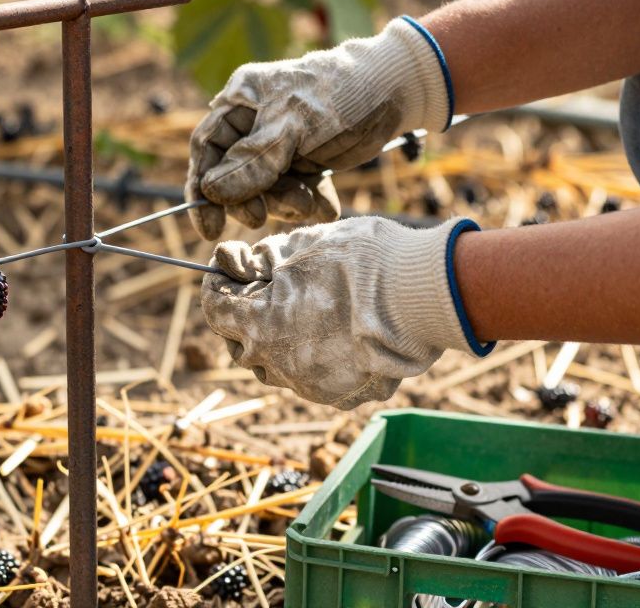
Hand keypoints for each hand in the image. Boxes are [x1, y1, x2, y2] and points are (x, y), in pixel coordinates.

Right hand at [186, 17, 450, 238]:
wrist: (396, 91)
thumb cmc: (338, 94)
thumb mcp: (292, 127)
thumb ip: (252, 161)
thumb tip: (211, 192)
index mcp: (241, 102)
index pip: (207, 148)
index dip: (201, 189)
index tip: (209, 227)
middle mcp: (255, 124)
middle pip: (233, 176)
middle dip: (251, 200)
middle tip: (261, 217)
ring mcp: (281, 146)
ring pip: (266, 190)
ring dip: (286, 204)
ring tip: (310, 202)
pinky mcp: (307, 162)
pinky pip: (295, 193)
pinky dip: (309, 204)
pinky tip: (327, 206)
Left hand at [200, 216, 486, 409]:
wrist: (424, 295)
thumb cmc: (360, 261)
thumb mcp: (300, 245)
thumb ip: (259, 258)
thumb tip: (229, 262)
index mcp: (258, 326)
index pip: (216, 310)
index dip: (217, 287)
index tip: (227, 272)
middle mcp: (277, 363)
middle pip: (241, 344)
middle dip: (243, 318)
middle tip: (259, 291)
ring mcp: (308, 384)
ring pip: (275, 367)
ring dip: (275, 342)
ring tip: (296, 313)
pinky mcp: (340, 396)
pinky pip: (309, 379)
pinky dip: (309, 358)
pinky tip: (326, 335)